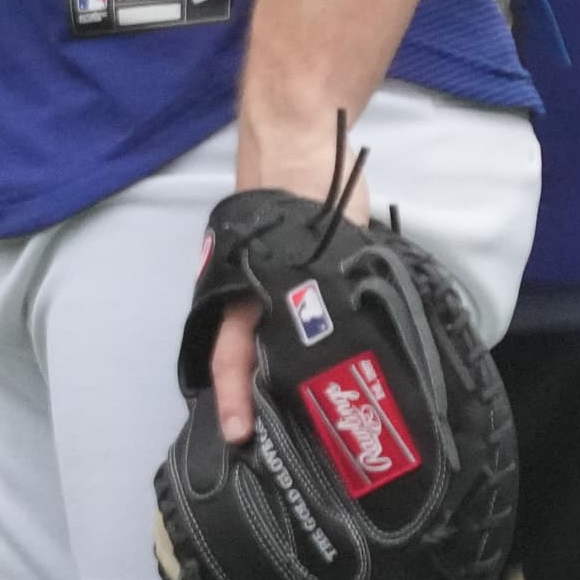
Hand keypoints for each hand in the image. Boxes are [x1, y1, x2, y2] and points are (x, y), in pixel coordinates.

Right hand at [210, 108, 369, 445]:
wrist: (301, 134)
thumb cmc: (301, 186)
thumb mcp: (314, 246)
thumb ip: (324, 296)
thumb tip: (349, 350)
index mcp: (244, 290)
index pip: (231, 357)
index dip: (234, 401)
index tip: (240, 437)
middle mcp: (253, 292)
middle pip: (253, 357)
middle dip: (266, 401)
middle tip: (289, 446)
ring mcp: (275, 281)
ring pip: (277, 339)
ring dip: (292, 375)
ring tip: (318, 418)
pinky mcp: (301, 270)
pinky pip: (302, 315)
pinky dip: (313, 342)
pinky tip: (341, 365)